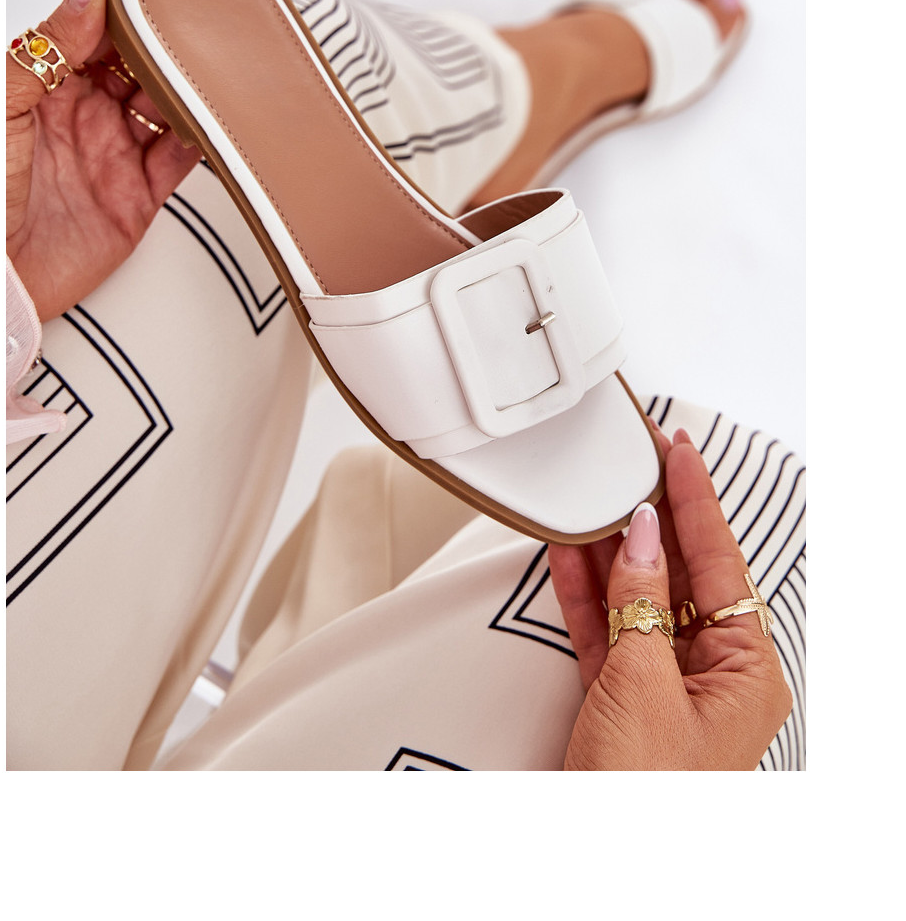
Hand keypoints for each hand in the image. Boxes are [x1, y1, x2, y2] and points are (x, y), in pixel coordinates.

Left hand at [6, 0, 263, 323]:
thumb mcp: (1, 99)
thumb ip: (51, 38)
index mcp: (48, 80)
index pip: (105, 22)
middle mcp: (85, 111)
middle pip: (147, 60)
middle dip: (183, 30)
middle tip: (223, 0)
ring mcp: (114, 152)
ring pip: (173, 103)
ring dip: (200, 79)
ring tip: (231, 50)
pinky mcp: (137, 197)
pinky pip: (183, 158)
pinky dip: (209, 136)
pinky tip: (225, 113)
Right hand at [548, 429, 792, 769]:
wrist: (602, 861)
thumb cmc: (645, 794)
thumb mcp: (644, 686)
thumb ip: (639, 603)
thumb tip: (641, 536)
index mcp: (744, 670)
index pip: (721, 562)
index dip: (696, 501)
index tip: (679, 450)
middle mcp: (711, 674)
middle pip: (678, 574)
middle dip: (649, 519)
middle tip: (628, 462)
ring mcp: (663, 685)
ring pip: (635, 597)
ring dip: (609, 549)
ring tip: (589, 495)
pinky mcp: (620, 698)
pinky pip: (604, 629)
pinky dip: (583, 591)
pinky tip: (566, 550)